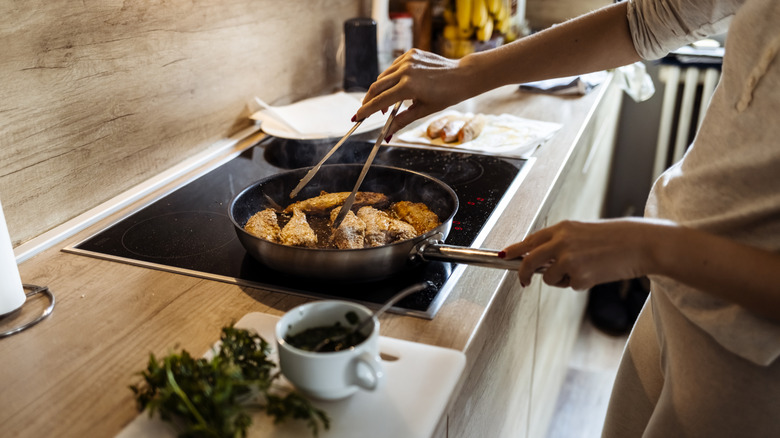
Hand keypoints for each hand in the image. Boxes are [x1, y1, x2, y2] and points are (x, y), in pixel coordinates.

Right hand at [355, 49, 477, 135]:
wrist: (462, 76)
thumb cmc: (446, 96)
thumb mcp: (423, 110)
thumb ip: (401, 121)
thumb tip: (386, 134)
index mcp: (408, 87)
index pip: (380, 101)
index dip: (366, 111)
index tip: (357, 118)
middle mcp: (405, 71)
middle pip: (376, 87)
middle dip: (368, 100)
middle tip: (366, 111)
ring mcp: (408, 60)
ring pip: (383, 76)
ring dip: (380, 90)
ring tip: (387, 104)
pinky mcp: (411, 53)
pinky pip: (393, 67)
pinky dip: (391, 78)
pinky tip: (397, 87)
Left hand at [502, 218, 667, 290]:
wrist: (641, 244)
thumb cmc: (616, 238)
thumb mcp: (583, 232)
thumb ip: (561, 242)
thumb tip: (541, 260)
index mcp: (563, 228)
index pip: (530, 240)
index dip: (514, 249)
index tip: (503, 256)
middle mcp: (561, 242)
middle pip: (529, 260)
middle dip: (522, 273)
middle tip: (523, 281)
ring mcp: (569, 259)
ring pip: (549, 278)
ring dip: (561, 280)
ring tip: (584, 269)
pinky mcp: (579, 276)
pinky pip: (570, 286)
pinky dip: (580, 284)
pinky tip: (596, 273)